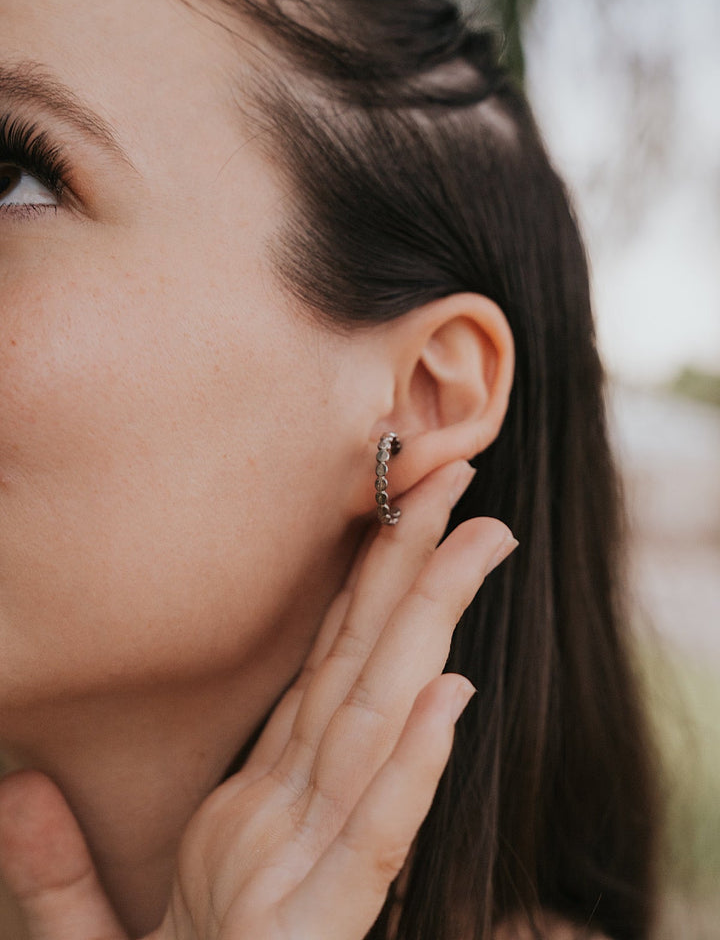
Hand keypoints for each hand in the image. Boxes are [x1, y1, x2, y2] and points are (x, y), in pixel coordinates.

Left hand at [0, 460, 516, 939]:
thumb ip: (55, 869)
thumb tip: (13, 783)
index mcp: (257, 813)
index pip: (322, 676)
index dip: (360, 591)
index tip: (391, 513)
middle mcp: (296, 822)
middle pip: (364, 676)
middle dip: (411, 577)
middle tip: (456, 485)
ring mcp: (312, 869)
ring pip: (378, 731)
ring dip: (427, 635)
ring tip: (468, 547)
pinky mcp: (319, 931)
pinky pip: (373, 839)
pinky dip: (411, 767)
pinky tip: (444, 698)